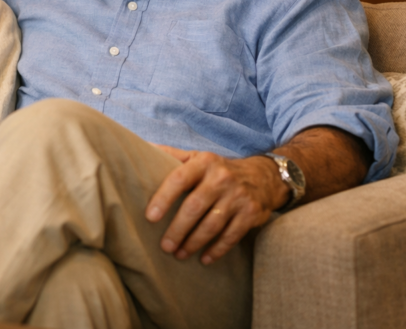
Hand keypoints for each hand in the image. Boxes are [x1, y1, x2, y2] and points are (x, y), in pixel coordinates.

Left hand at [145, 146, 288, 264]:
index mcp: (204, 162)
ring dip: (193, 242)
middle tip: (164, 246)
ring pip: (212, 224)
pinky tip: (204, 258)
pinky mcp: (251, 214)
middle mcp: (221, 178)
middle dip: (178, 229)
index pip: (180, 178)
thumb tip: (142, 148)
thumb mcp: (198, 157)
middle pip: (195, 206)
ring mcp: (238, 197)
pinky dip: (216, 249)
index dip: (164, 197)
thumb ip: (172, 155)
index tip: (150, 217)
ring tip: (179, 254)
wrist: (263, 176)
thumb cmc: (219, 170)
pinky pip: (231, 236)